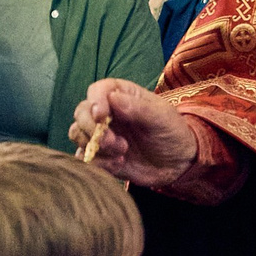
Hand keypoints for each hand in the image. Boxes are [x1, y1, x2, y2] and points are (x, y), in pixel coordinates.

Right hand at [71, 79, 198, 188]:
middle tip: (114, 142)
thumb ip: (138, 108)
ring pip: (78, 134)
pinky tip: (118, 164)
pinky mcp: (100, 156)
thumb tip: (113, 98)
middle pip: (82, 112)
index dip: (95, 101)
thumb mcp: (162, 118)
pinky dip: (97, 163)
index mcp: (122, 96)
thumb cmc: (172, 132)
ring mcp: (101, 135)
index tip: (101, 116)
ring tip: (121, 153)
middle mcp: (107, 113)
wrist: (178, 163)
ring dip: (95, 146)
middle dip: (92, 128)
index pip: (98, 90)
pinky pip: (84, 157)